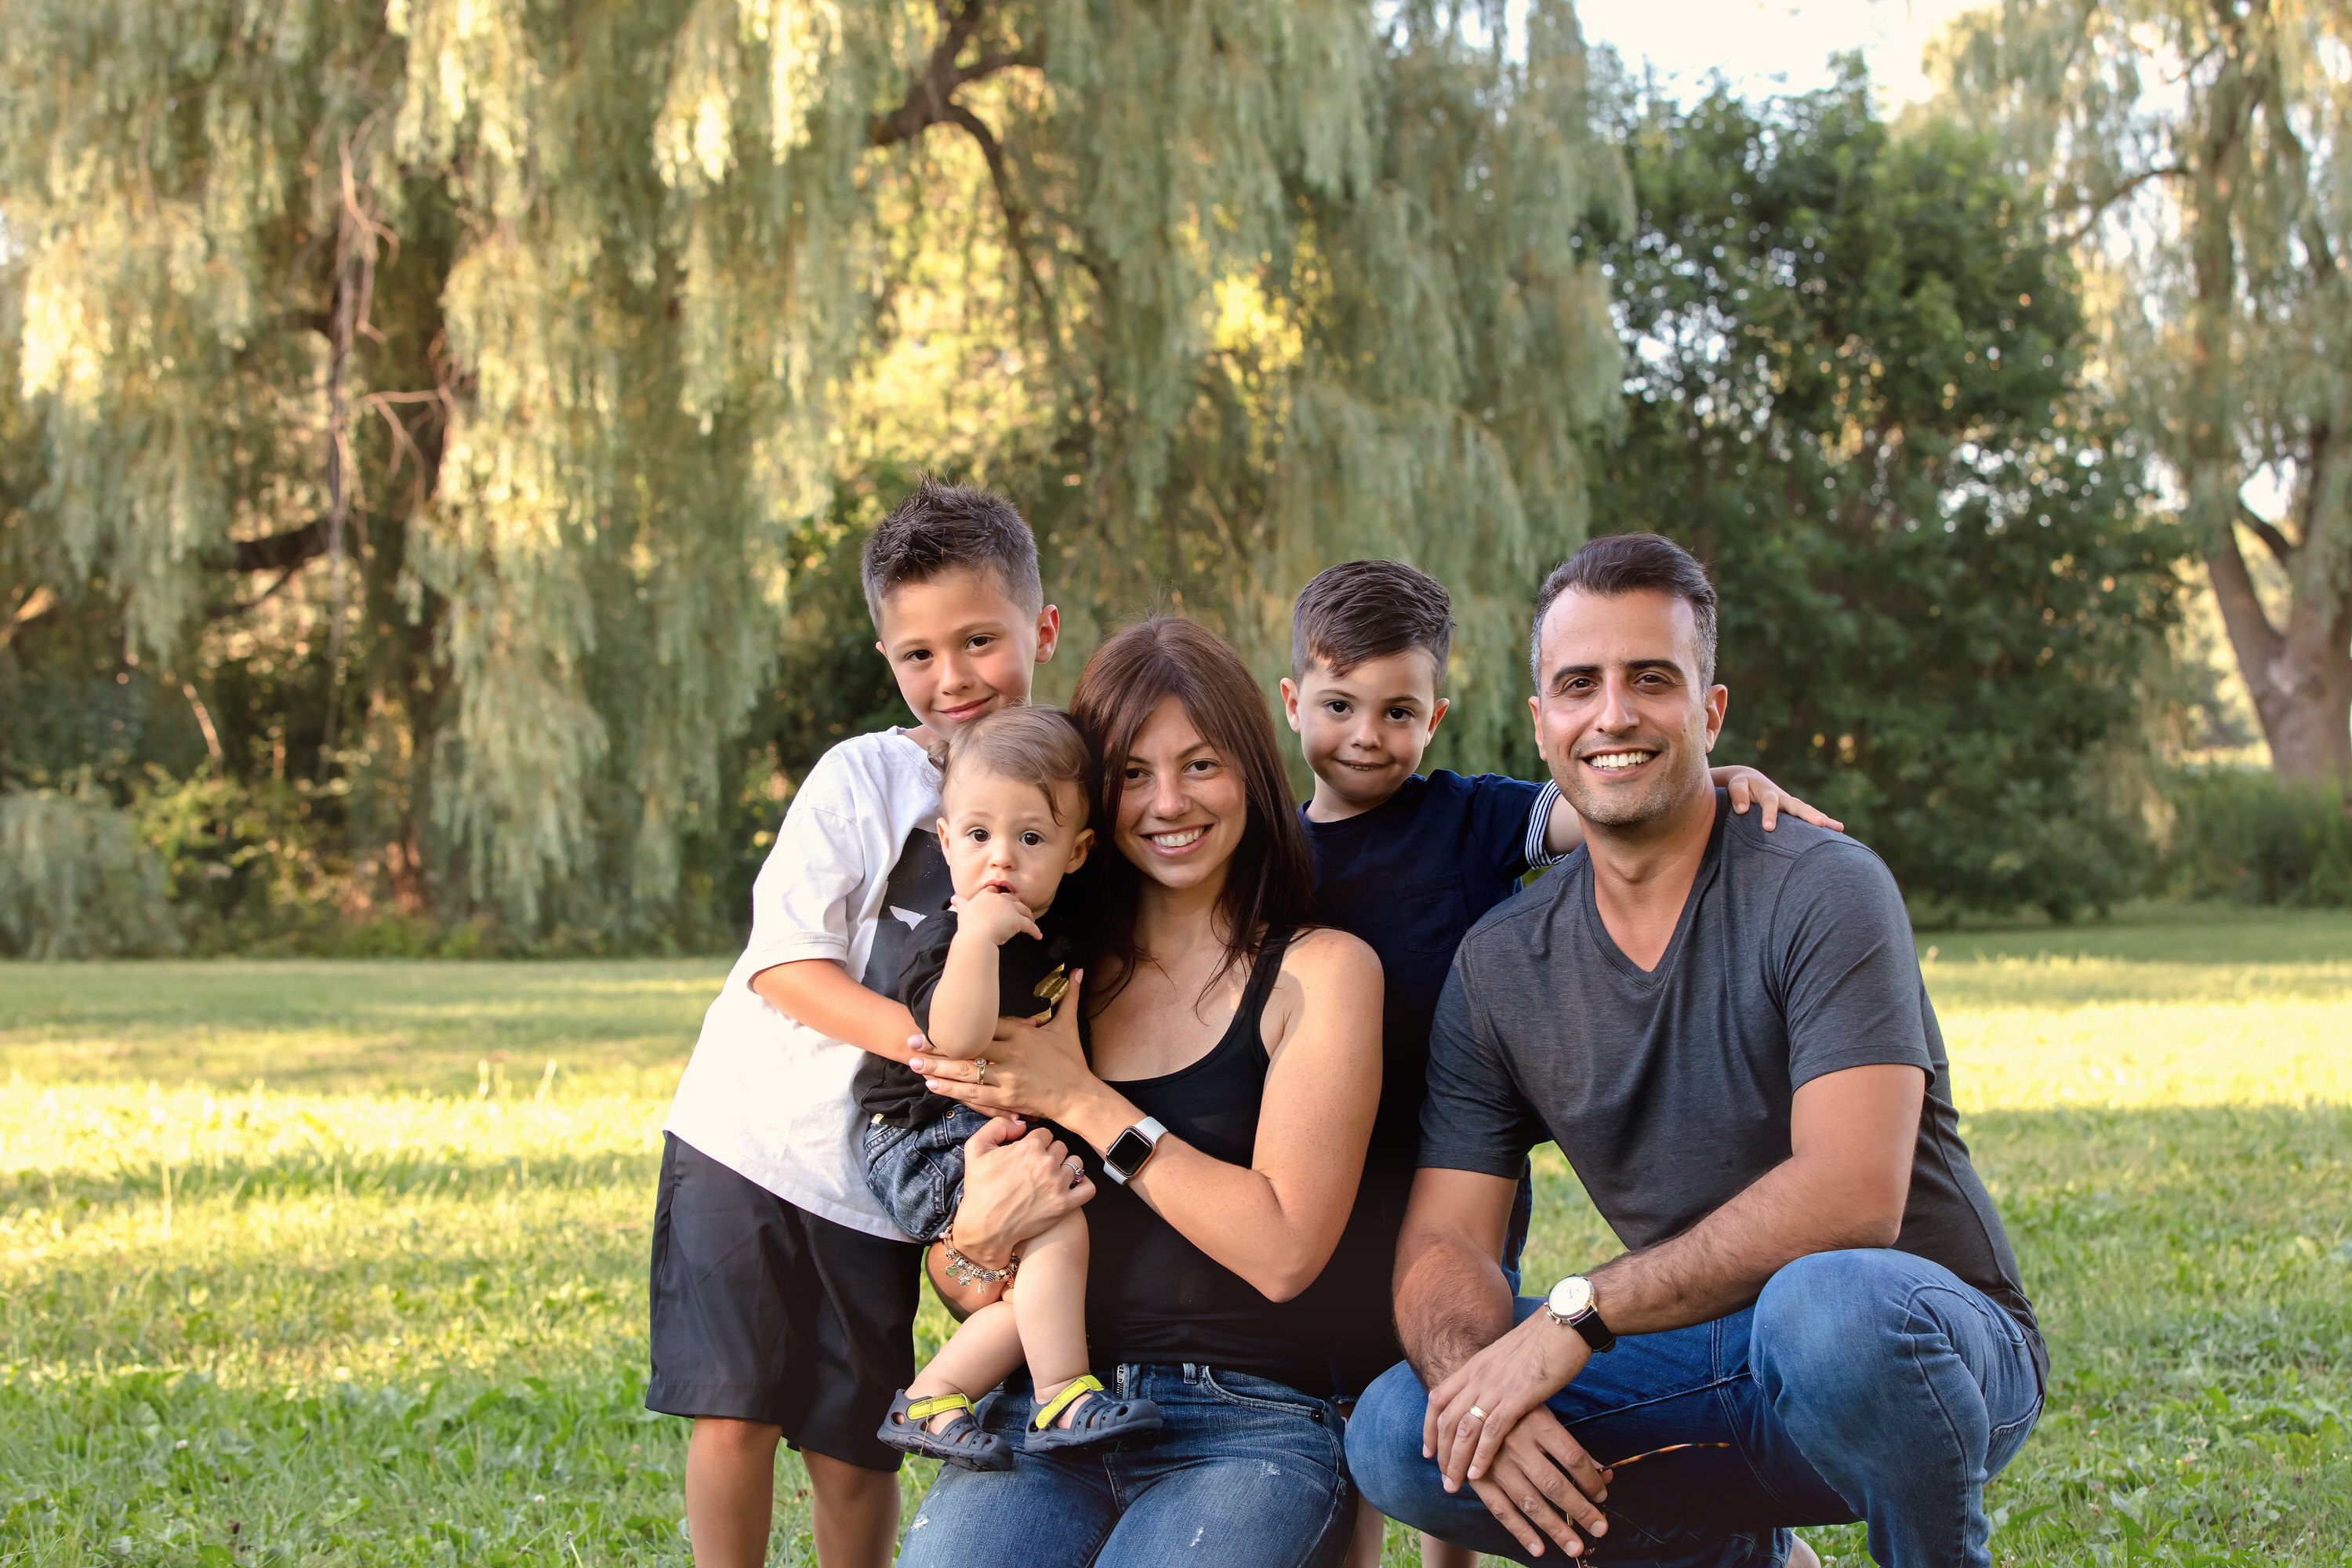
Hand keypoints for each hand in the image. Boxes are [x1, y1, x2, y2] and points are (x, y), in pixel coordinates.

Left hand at [912, 970, 1095, 1123]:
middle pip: (968, 1046)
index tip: (938, 1018)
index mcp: (1022, 1034)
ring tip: (914, 1062)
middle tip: (912, 1040)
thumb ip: (1070, 998)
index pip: (986, 1024)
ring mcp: (1006, 1077)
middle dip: (938, 1044)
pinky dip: (952, 1088)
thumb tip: (1079, 970)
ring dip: (937, 1067)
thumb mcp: (1069, 1027)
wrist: (1079, 1096)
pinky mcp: (1005, 1098)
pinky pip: (973, 1093)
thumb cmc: (1072, 1062)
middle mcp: (1010, 1054)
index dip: (961, 1022)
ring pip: (965, 1070)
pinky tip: (933, 1084)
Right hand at [948, 1114, 1093, 1265]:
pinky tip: (1071, 1186)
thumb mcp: (975, 1148)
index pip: (1045, 1134)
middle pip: (1061, 1147)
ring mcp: (1058, 1185)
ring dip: (1066, 1168)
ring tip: (1052, 1177)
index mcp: (1029, 1148)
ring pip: (1076, 1164)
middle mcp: (1046, 1163)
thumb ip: (997, 1126)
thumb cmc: (980, 1190)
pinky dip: (1083, 1185)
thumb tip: (1020, 1124)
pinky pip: (1088, 1188)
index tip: (1028, 1154)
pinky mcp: (1064, 1205)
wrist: (985, 1227)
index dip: (1036, 1143)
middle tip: (1037, 1168)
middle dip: (1050, 1154)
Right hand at [950, 886, 1042, 945]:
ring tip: (1031, 922)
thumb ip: (961, 904)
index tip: (1003, 899)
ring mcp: (1010, 909)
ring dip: (1029, 916)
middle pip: (1012, 899)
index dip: (1000, 894)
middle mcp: (999, 899)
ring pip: (1024, 910)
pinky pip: (1029, 925)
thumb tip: (954, 898)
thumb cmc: (968, 926)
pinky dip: (1035, 930)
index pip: (995, 890)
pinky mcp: (1018, 920)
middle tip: (1020, 912)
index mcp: (986, 896)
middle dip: (1017, 905)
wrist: (976, 936)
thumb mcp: (963, 911)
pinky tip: (1038, 936)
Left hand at [1426, 1309, 1603, 1502]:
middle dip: (1441, 1453)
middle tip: (1442, 1478)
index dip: (1429, 1427)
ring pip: (1464, 1429)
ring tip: (1453, 1485)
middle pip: (1446, 1419)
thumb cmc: (1545, 1340)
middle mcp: (1478, 1375)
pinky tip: (1477, 1474)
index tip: (1429, 1451)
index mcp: (1475, 1365)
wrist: (1566, 1323)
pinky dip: (1481, 1455)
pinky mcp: (1518, 1396)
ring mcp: (1496, 1385)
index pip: (1438, 1399)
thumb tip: (1495, 1395)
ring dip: (1455, 1461)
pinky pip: (1491, 1431)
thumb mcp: (1509, 1357)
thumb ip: (1496, 1375)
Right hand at [1456, 1408, 1614, 1558]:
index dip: (1591, 1480)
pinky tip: (1539, 1548)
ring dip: (1555, 1529)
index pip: (1573, 1457)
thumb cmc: (1516, 1413)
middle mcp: (1516, 1444)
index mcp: (1537, 1423)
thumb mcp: (1545, 1417)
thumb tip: (1605, 1475)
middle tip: (1601, 1529)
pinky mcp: (1480, 1479)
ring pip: (1530, 1503)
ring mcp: (1496, 1464)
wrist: (1468, 1408)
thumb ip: (1572, 1448)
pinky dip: (1521, 1532)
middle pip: (1554, 1484)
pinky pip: (1502, 1510)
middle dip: (1580, 1510)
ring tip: (1576, 1548)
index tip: (1602, 1496)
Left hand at [1715, 766, 1842, 832]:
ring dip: (1823, 819)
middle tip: (1819, 824)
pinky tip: (1837, 830)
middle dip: (1808, 815)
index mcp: (1767, 792)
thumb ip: (1738, 796)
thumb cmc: (1741, 784)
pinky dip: (1823, 821)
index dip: (1770, 814)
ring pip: (1808, 810)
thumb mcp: (1736, 786)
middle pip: (1798, 806)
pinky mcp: (1794, 811)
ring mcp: (1791, 804)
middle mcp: (1783, 798)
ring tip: (1838, 828)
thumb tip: (1742, 810)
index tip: (1768, 828)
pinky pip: (1810, 815)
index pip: (1770, 803)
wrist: (1751, 779)